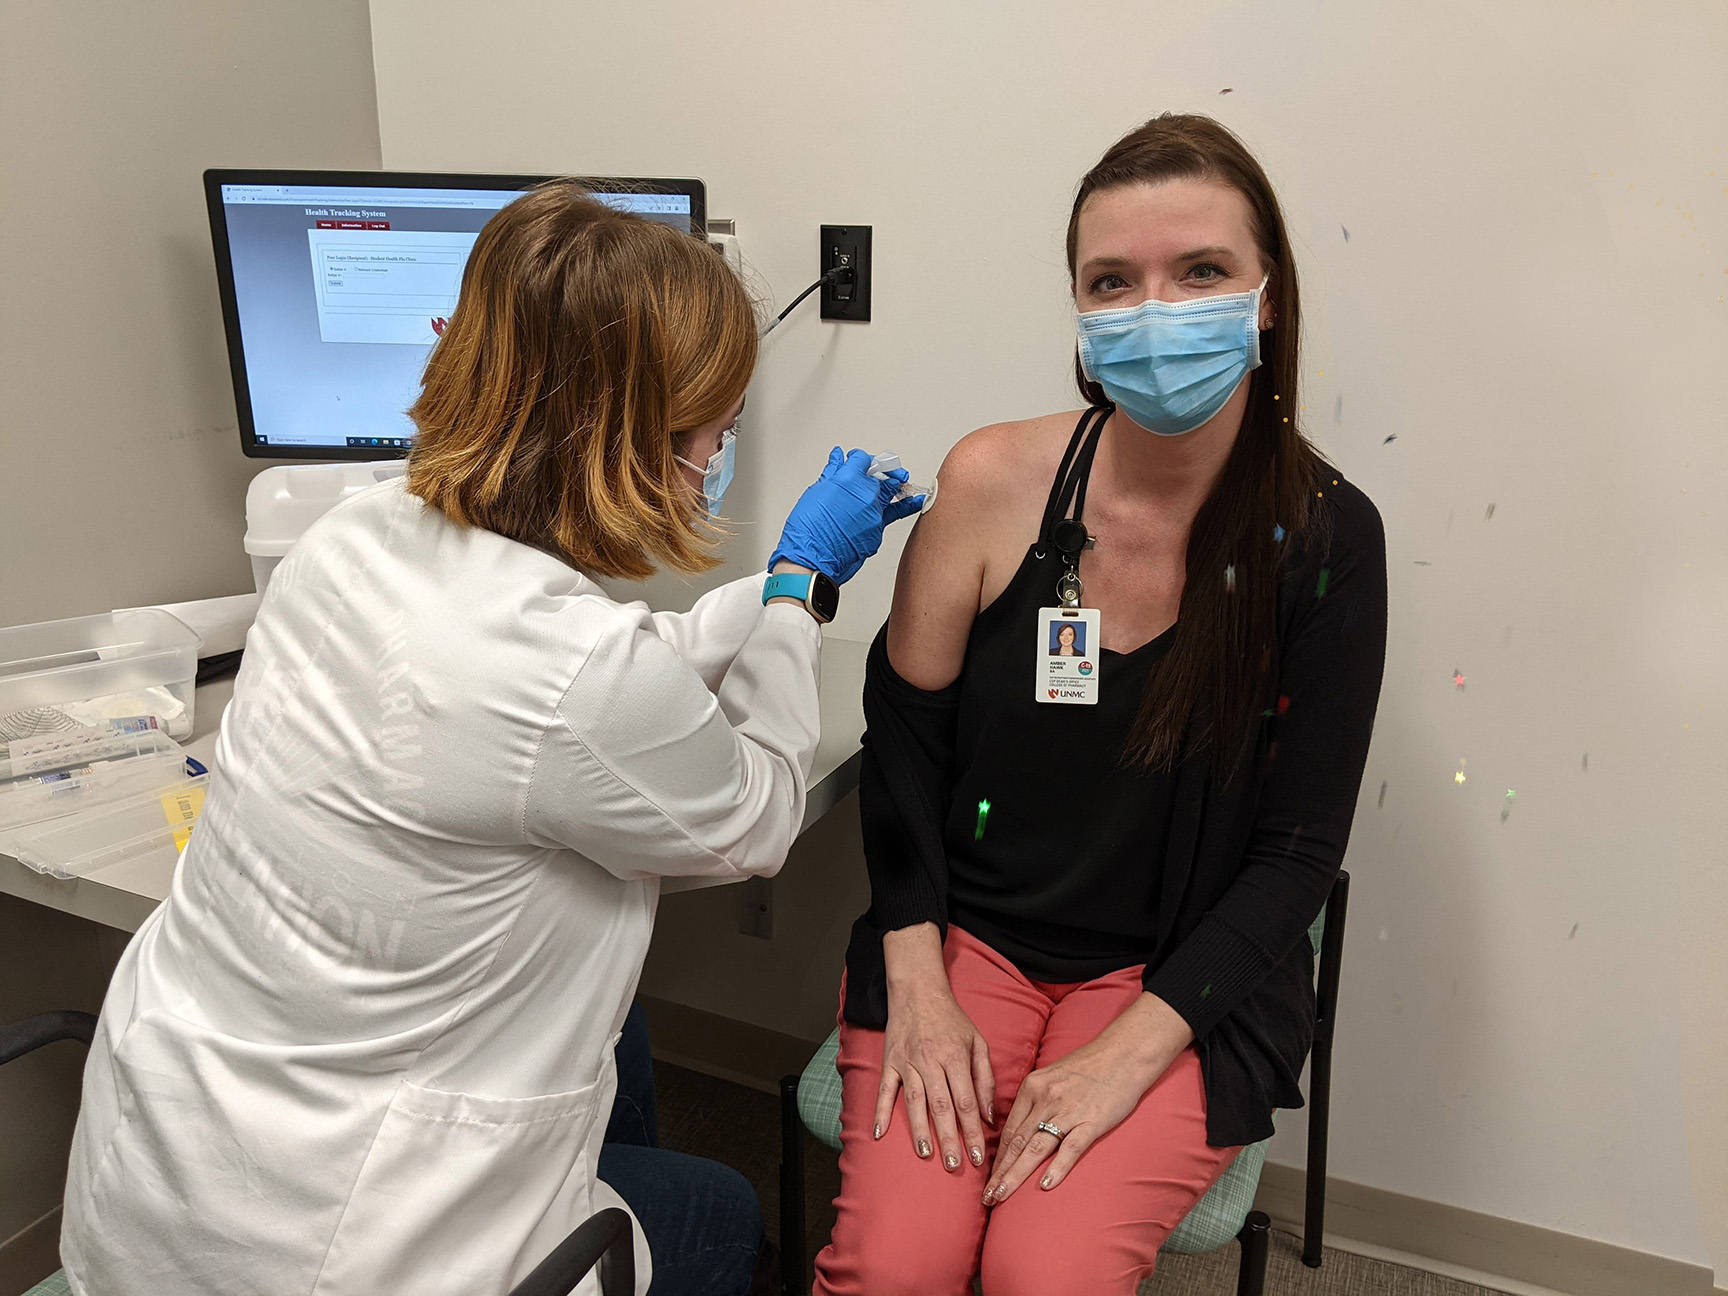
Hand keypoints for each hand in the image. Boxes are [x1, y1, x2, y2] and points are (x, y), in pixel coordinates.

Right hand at [770, 448, 924, 583]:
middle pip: (881, 476)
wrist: (812, 559)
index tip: (857, 459)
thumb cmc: (808, 530)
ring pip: (892, 494)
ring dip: (897, 486)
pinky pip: (893, 516)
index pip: (862, 459)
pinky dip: (902, 508)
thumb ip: (831, 474)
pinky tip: (913, 503)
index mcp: (849, 480)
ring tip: (904, 480)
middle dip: (880, 471)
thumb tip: (838, 459)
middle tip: (881, 469)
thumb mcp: (816, 493)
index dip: (859, 458)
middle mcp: (866, 495)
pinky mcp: (878, 532)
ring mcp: (875, 514)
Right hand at [876, 927, 994, 1173]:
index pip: (967, 1101)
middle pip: (942, 1106)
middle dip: (950, 1138)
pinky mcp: (889, 1062)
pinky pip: (884, 1090)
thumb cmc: (952, 1019)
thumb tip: (990, 1116)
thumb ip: (986, 1079)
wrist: (918, 991)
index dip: (973, 1131)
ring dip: (920, 1130)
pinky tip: (879, 1133)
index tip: (980, 1156)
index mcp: (956, 1056)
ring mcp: (907, 1062)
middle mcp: (931, 1061)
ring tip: (927, 1155)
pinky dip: (880, 1111)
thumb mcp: (978, 1042)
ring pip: (914, 1101)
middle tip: (955, 1165)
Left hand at [983, 993, 1191, 1204]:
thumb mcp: (1052, 1076)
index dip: (997, 1158)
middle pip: (1017, 1142)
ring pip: (1035, 1148)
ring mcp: (1068, 1111)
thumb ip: (1035, 1100)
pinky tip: (1044, 1185)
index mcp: (1032, 1087)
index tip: (988, 1179)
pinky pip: (1070, 1147)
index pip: (1009, 1130)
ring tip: (1001, 1196)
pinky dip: (1057, 1167)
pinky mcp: (1092, 1121)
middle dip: (1000, 1173)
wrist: (1124, 1053)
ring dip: (1016, 1175)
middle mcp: (1045, 1099)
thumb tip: (1021, 1128)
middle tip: (987, 1197)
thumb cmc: (1089, 1066)